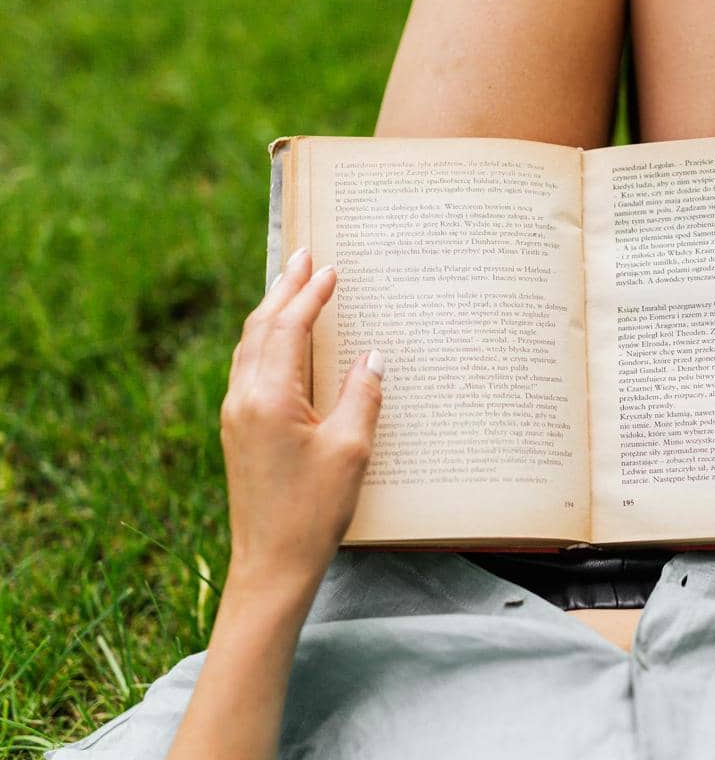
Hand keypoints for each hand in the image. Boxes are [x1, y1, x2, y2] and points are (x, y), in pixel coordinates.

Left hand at [220, 248, 384, 591]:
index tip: (330, 269)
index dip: (310, 296)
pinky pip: (248, 369)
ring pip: (250, 347)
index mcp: (269, 397)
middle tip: (303, 256)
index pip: (288, 329)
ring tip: (291, 287)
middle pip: (260, 328)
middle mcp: (244, 398)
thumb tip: (371, 357)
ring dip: (271, 312)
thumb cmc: (313, 511)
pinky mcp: (239, 432)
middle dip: (284, 289)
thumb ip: (362, 396)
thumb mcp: (351, 450)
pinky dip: (266, 342)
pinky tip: (280, 343)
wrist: (271, 564)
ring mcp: (236, 415)